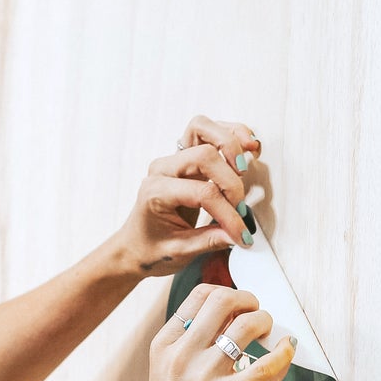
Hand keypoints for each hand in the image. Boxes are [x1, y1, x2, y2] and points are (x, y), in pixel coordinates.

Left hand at [111, 117, 262, 279]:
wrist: (134, 246)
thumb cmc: (151, 248)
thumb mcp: (179, 252)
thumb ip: (210, 241)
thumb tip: (239, 235)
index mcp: (156, 192)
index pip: (203, 193)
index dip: (228, 214)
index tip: (240, 235)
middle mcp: (163, 169)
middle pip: (204, 155)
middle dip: (230, 181)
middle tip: (240, 207)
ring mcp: (173, 158)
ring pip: (201, 128)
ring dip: (229, 143)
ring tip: (244, 165)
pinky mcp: (184, 156)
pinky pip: (204, 132)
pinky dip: (229, 133)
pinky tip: (247, 145)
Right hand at [138, 282, 293, 380]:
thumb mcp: (168, 375)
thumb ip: (190, 346)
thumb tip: (228, 320)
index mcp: (165, 346)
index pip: (198, 296)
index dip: (226, 293)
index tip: (239, 305)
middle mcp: (181, 355)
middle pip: (222, 301)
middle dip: (248, 301)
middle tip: (257, 313)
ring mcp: (202, 377)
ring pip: (245, 326)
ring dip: (265, 322)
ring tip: (269, 334)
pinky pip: (264, 366)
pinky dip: (283, 353)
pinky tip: (287, 350)